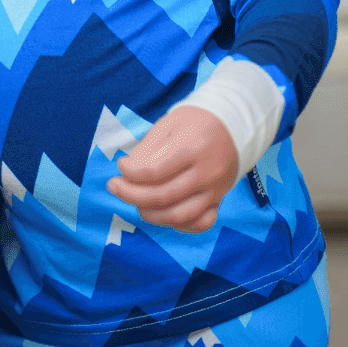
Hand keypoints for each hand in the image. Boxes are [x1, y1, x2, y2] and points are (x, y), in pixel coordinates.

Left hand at [106, 106, 239, 233]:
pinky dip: (180, 225)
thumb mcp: (170, 123)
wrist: (233, 125)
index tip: (121, 166)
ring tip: (135, 203)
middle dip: (131, 195)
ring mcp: (215, 189)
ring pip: (179, 216)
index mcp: (193, 148)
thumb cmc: (195, 121)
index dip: (131, 174)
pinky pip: (200, 222)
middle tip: (114, 186)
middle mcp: (206, 172)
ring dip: (151, 215)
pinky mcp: (219, 199)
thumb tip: (127, 172)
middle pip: (163, 196)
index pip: (155, 171)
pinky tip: (163, 214)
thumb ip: (148, 148)